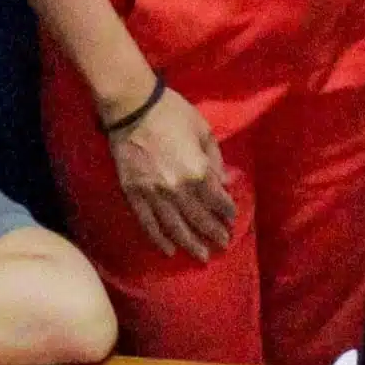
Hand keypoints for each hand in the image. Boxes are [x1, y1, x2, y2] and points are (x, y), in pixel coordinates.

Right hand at [109, 86, 238, 261]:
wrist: (132, 108)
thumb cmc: (172, 113)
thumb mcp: (204, 131)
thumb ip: (215, 160)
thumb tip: (224, 182)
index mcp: (198, 172)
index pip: (218, 201)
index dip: (227, 212)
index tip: (232, 219)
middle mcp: (178, 189)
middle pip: (199, 219)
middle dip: (213, 233)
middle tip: (222, 245)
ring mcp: (154, 195)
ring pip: (175, 227)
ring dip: (190, 244)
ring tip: (202, 257)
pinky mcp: (134, 194)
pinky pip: (148, 223)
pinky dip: (159, 239)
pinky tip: (169, 250)